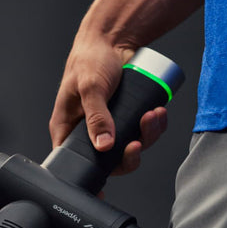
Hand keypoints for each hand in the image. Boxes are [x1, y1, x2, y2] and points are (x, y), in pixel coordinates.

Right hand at [49, 36, 166, 175]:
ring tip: (152, 117)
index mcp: (69, 128)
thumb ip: (96, 116)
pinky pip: (143, 133)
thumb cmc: (90, 59)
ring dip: (146, 137)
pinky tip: (157, 112)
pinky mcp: (128, 118)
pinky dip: (153, 126)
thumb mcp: (90, 87)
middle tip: (136, 144)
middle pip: (109, 161)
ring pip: (130, 147)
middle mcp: (89, 131)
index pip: (73, 162)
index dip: (88, 178)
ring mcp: (111, 126)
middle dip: (127, 155)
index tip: (103, 188)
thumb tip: (103, 145)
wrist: (113, 39)